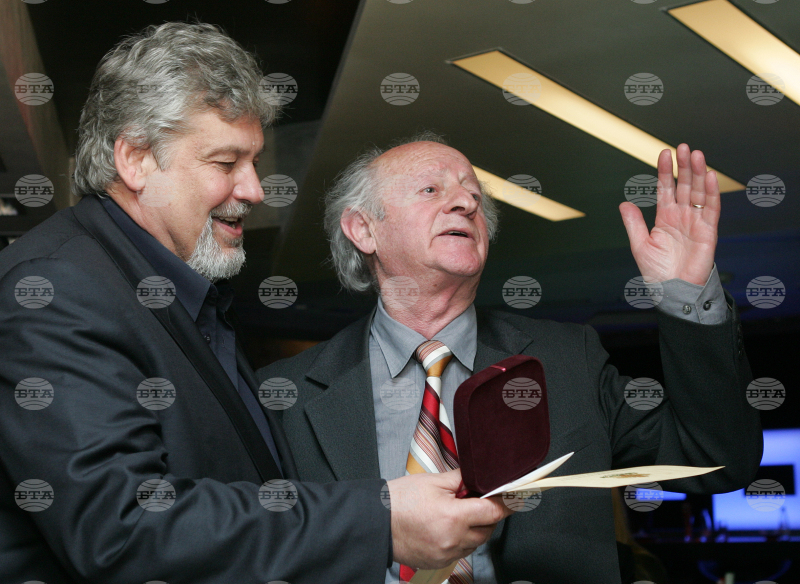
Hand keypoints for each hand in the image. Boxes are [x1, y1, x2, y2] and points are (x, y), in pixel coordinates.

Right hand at [388, 469, 511, 568]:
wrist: (375, 521)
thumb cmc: (399, 500)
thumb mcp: (433, 481)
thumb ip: (462, 479)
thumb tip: (480, 477)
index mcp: (454, 517)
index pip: (493, 512)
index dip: (506, 504)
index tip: (515, 499)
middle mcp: (453, 540)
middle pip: (487, 529)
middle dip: (487, 515)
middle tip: (475, 501)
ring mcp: (446, 554)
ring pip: (476, 543)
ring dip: (475, 529)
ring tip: (457, 514)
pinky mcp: (439, 562)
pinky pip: (461, 552)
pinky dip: (461, 541)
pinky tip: (448, 528)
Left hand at [619, 144, 718, 285]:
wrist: (673, 291)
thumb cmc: (658, 272)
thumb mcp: (640, 245)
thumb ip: (634, 223)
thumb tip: (624, 203)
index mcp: (664, 217)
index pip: (666, 188)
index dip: (665, 171)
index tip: (664, 153)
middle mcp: (681, 216)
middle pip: (684, 185)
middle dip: (684, 166)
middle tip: (683, 147)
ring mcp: (695, 222)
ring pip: (699, 192)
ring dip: (699, 173)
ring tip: (697, 155)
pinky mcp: (708, 231)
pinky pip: (711, 209)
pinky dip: (712, 192)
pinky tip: (710, 176)